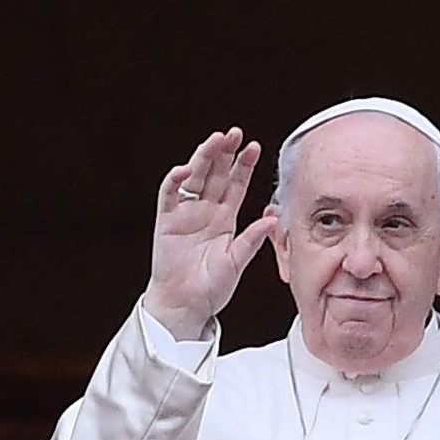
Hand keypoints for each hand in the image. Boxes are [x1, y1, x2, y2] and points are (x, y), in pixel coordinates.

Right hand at [142, 128, 277, 340]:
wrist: (186, 305)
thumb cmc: (211, 288)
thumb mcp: (237, 261)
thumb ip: (253, 239)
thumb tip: (273, 218)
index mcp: (225, 219)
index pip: (236, 184)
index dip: (244, 165)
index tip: (255, 148)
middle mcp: (206, 211)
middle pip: (216, 173)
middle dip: (225, 152)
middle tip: (235, 134)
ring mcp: (185, 213)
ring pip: (195, 177)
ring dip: (204, 157)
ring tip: (215, 140)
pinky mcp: (166, 220)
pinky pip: (169, 195)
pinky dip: (175, 180)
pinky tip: (185, 169)